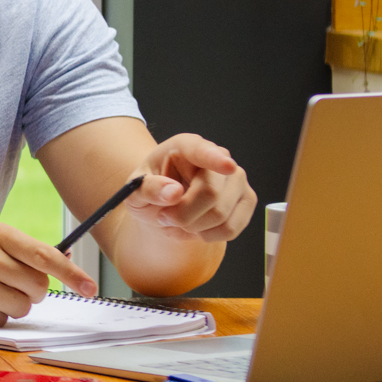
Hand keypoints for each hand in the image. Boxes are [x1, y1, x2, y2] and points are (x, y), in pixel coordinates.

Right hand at [0, 221, 97, 326]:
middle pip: (39, 286)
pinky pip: (1, 319)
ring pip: (22, 306)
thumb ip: (18, 248)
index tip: (90, 286)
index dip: (72, 273)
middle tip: (9, 283)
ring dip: (11, 304)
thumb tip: (63, 259)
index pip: (45, 255)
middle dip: (31, 290)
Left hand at [123, 134, 255, 243]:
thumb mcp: (135, 190)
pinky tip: (194, 229)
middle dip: (183, 216)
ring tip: (177, 222)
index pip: (202, 151)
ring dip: (193, 228)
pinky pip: (231, 228)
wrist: (164, 204)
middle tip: (164, 217)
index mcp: (186, 146)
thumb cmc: (151, 191)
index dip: (215, 159)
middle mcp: (218, 155)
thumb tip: (173, 192)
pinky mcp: (247, 199)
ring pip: (221, 215)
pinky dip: (208, 236)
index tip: (226, 166)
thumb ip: (148, 189)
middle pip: (210, 193)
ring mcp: (237, 177)